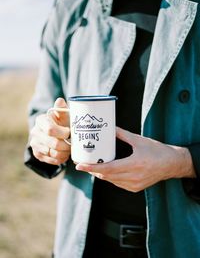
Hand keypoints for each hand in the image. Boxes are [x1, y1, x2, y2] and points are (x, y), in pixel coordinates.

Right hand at [30, 98, 70, 164]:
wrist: (54, 133)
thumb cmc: (62, 122)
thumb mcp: (63, 115)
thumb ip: (62, 109)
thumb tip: (60, 100)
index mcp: (41, 120)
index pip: (50, 130)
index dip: (63, 133)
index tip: (69, 132)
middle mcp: (35, 132)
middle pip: (53, 143)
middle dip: (66, 145)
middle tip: (73, 144)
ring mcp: (35, 144)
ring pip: (53, 153)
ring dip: (65, 153)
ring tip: (70, 149)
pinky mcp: (38, 154)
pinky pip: (52, 160)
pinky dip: (61, 159)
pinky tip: (65, 154)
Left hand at [76, 127, 194, 191]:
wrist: (172, 164)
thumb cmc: (157, 151)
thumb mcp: (139, 140)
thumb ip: (123, 134)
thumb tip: (110, 128)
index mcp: (134, 164)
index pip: (108, 168)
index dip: (92, 168)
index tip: (79, 166)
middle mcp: (133, 177)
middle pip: (107, 176)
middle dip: (93, 170)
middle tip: (83, 163)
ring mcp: (134, 185)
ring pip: (111, 181)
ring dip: (101, 174)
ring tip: (93, 166)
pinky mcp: (136, 188)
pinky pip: (118, 184)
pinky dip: (110, 178)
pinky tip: (107, 171)